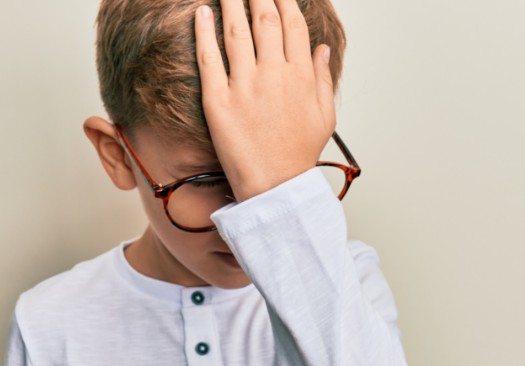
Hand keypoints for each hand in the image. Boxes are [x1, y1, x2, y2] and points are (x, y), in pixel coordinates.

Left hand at [195, 0, 335, 201]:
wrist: (275, 187)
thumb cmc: (297, 156)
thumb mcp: (323, 116)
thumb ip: (322, 78)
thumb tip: (321, 49)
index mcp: (300, 76)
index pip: (293, 25)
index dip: (284, 1)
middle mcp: (274, 75)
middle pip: (264, 20)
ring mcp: (245, 86)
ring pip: (236, 31)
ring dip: (231, 2)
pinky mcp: (218, 101)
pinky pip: (209, 58)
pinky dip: (204, 32)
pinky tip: (201, 13)